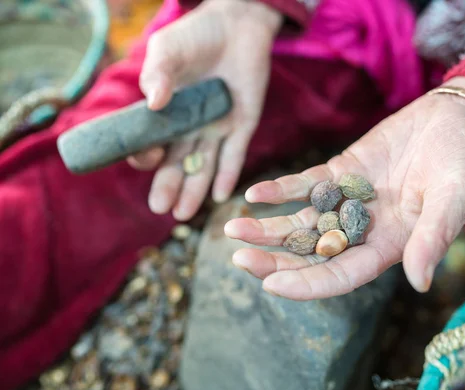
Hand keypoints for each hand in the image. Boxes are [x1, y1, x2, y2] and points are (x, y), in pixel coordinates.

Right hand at [129, 0, 282, 220]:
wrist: (236, 24)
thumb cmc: (196, 35)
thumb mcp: (168, 50)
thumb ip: (159, 73)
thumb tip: (153, 102)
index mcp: (167, 113)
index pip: (152, 143)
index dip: (147, 155)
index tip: (146, 158)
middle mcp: (190, 126)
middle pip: (177, 162)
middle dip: (169, 185)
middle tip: (160, 209)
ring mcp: (216, 128)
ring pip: (203, 164)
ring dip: (194, 189)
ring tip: (183, 214)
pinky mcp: (242, 124)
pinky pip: (235, 154)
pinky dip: (228, 174)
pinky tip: (222, 196)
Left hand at [224, 78, 464, 299]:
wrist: (457, 120)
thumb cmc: (464, 164)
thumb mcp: (455, 199)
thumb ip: (433, 238)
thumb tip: (419, 282)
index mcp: (390, 246)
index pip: (342, 275)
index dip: (308, 284)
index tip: (271, 286)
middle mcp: (364, 230)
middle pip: (312, 254)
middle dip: (275, 261)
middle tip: (238, 261)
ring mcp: (349, 202)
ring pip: (302, 223)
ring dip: (268, 228)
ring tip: (231, 229)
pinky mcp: (341, 173)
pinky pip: (305, 185)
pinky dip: (281, 190)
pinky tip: (254, 194)